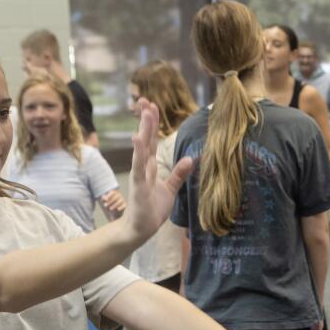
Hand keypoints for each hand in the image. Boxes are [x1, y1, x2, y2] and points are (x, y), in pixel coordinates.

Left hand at [100, 190, 125, 217]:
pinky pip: (124, 205)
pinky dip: (121, 207)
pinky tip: (117, 209)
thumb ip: (103, 198)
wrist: (111, 211)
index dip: (109, 196)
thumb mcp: (103, 201)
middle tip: (105, 205)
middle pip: (116, 197)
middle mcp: (118, 195)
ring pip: (120, 201)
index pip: (112, 192)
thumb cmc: (107, 203)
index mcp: (113, 192)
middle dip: (110, 201)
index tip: (105, 200)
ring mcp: (122, 200)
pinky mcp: (124, 205)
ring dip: (114, 205)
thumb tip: (105, 199)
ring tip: (110, 209)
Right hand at [126, 99, 193, 242]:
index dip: (152, 124)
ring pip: (141, 148)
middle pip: (145, 139)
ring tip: (144, 112)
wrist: (140, 229)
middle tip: (146, 100)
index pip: (151, 141)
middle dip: (146, 120)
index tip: (152, 106)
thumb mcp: (170, 189)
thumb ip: (179, 173)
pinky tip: (137, 138)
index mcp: (150, 167)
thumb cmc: (152, 209)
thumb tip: (192, 159)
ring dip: (143, 130)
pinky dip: (138, 152)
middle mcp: (142, 167)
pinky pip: (138, 166)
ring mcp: (139, 175)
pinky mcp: (138, 185)